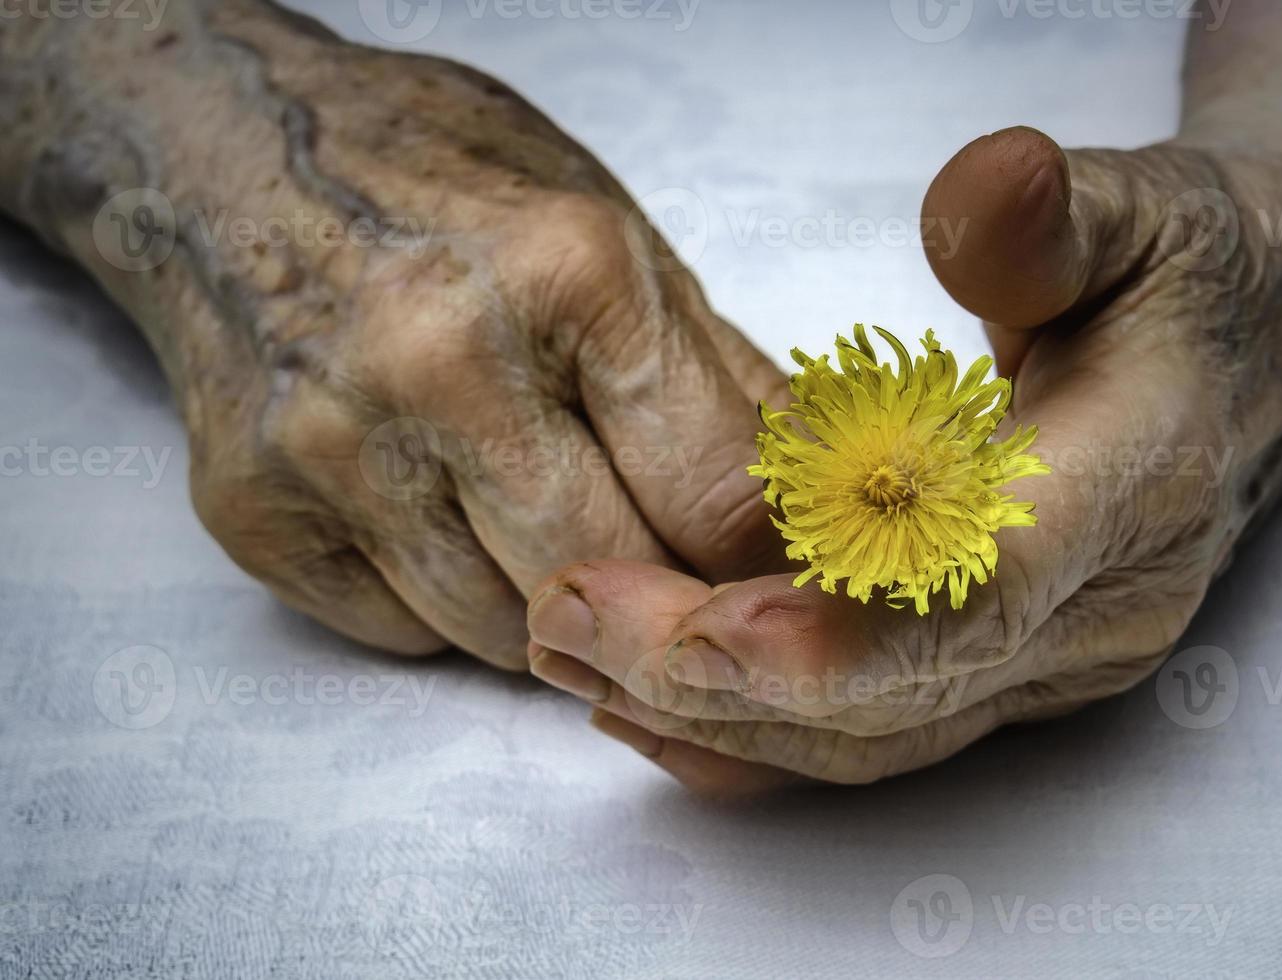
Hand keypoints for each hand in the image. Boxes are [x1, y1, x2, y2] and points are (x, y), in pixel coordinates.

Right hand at [0, 3, 785, 667]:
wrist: (225, 154)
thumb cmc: (438, 184)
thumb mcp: (613, 234)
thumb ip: (723, 375)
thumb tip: (813, 494)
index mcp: (569, 273)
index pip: (715, 495)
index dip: (759, 553)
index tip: (767, 570)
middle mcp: (444, 361)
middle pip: (610, 578)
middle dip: (657, 594)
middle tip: (666, 566)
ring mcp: (335, 444)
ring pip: (505, 633)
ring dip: (549, 607)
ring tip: (538, 515)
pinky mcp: (252, 509)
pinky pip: (402, 634)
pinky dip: (446, 601)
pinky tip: (440, 513)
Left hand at [523, 126, 1281, 790]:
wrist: (1265, 349)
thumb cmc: (1194, 273)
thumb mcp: (1141, 208)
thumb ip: (1054, 217)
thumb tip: (989, 189)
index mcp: (1143, 481)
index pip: (989, 588)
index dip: (848, 629)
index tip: (703, 630)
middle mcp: (1105, 605)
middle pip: (900, 689)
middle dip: (721, 675)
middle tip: (569, 617)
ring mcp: (1061, 656)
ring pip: (877, 737)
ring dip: (720, 715)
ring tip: (577, 652)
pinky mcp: (1015, 669)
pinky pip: (878, 733)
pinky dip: (761, 725)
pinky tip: (657, 694)